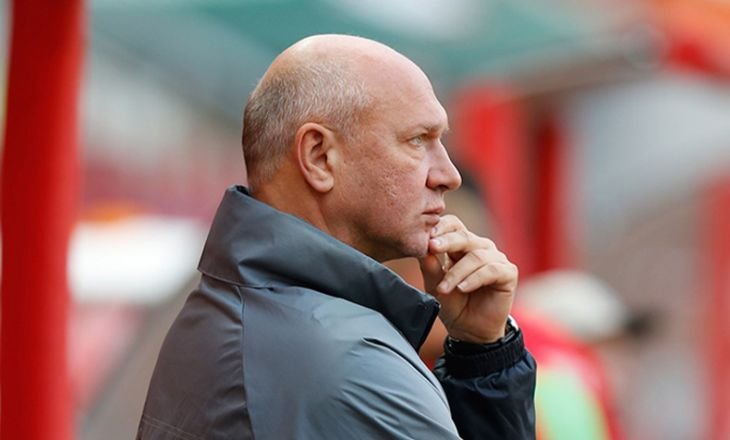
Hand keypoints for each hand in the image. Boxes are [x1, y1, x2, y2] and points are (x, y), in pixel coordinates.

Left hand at [418, 215, 517, 343]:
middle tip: (432, 247)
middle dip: (447, 242)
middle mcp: (480, 248)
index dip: (441, 226)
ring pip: (476, 255)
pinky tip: (462, 288)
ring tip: (444, 288)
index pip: (453, 225)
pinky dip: (474, 279)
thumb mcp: (435, 285)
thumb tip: (421, 247)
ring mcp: (496, 259)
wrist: (470, 330)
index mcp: (461, 246)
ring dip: (457, 272)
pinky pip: (491, 270)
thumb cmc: (453, 304)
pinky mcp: (508, 273)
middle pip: (464, 236)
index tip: (426, 236)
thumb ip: (430, 266)